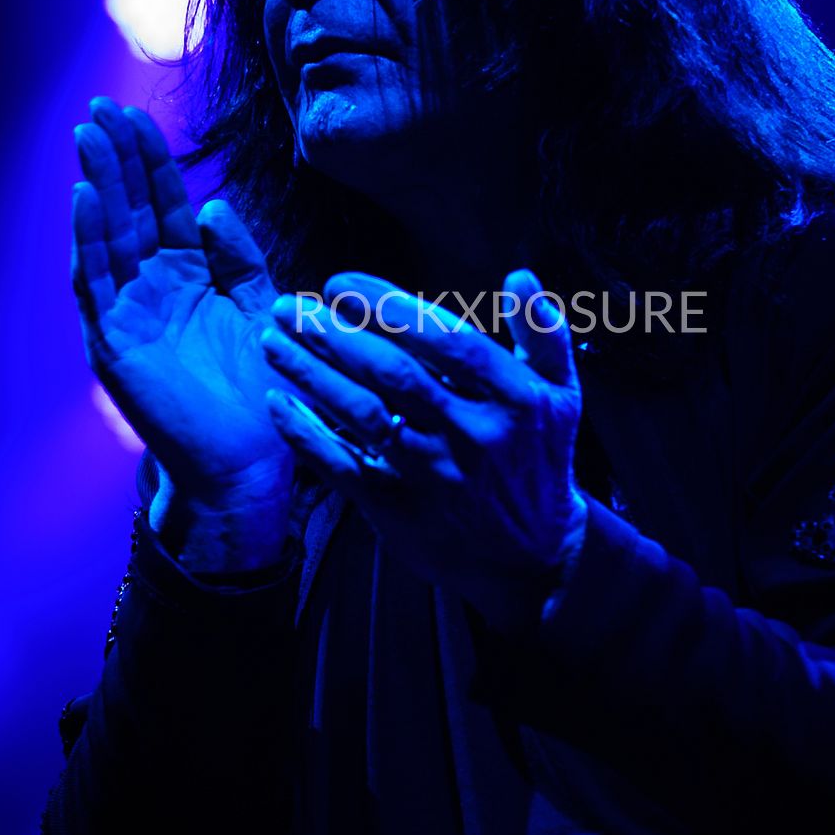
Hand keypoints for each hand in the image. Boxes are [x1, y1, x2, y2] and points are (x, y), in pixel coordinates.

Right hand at [72, 99, 295, 555]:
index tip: (136, 113)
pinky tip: (88, 199)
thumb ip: (240, 257)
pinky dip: (91, 240)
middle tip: (99, 108)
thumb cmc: (263, 386)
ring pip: (108, 237)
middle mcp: (154, 288)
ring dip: (97, 186)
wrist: (255, 457)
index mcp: (190, 274)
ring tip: (88, 138)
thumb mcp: (262, 307)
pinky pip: (98, 283)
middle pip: (130, 210)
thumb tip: (209, 205)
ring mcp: (130, 313)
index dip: (150, 160)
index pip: (164, 204)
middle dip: (115, 159)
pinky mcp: (116, 343)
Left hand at [260, 270, 588, 626]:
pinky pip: (345, 467)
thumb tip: (520, 275)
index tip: (341, 282)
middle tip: (289, 306)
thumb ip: (543, 333)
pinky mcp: (401, 511)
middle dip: (334, 335)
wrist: (535, 558)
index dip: (391, 308)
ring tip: (272, 340)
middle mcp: (474, 436)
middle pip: (394, 375)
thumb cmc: (541, 460)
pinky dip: (308, 435)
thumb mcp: (562, 395)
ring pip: (363, 416)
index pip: (448, 341)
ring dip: (312, 375)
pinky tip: (278, 403)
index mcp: (515, 400)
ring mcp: (434, 477)